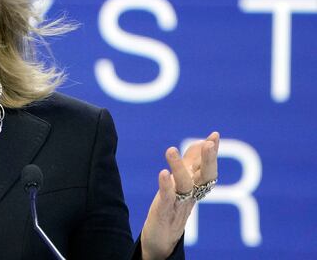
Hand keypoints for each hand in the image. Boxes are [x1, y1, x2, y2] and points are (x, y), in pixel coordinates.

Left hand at [140, 132, 219, 259]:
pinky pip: (167, 198)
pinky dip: (165, 186)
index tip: (215, 136)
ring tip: (170, 149)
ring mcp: (178, 204)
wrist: (161, 240)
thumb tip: (200, 142)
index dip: (211, 153)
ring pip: (184, 185)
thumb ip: (191, 164)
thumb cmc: (172, 209)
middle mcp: (190, 195)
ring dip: (178, 167)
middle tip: (209, 143)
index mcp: (195, 188)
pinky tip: (163, 173)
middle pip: (204, 177)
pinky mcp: (164, 213)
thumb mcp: (182, 184)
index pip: (207, 168)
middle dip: (208, 160)